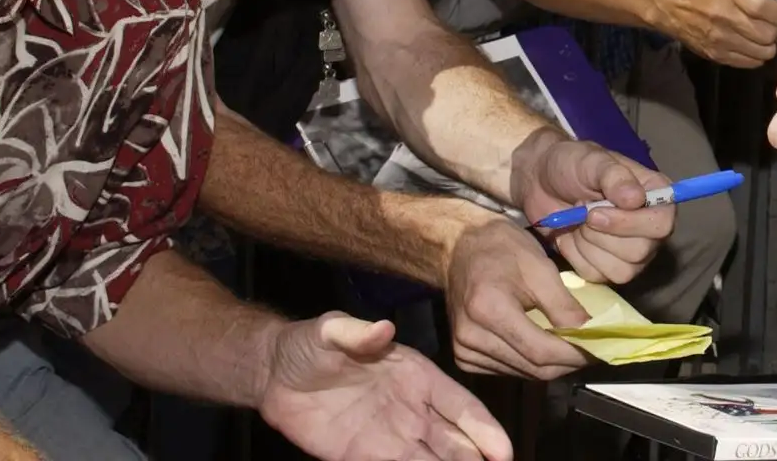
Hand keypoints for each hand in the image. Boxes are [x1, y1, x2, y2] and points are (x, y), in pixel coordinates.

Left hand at [258, 313, 513, 460]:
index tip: (503, 453)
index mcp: (415, 376)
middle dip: (475, 460)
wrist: (273, 374)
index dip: (483, 428)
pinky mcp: (362, 458)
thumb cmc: (308, 345)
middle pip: (453, 442)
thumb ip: (357, 332)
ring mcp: (389, 437)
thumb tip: (384, 329)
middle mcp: (410, 410)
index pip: (459, 405)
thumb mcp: (330, 331)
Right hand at [444, 213, 595, 379]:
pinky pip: (509, 369)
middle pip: (533, 368)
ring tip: (576, 347)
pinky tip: (547, 347)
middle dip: (569, 362)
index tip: (601, 348)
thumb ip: (563, 303)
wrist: (458, 247)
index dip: (574, 354)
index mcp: (487, 310)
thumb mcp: (538, 265)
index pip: (540, 351)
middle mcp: (470, 338)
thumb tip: (591, 331)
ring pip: (523, 373)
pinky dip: (532, 362)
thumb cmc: (500, 247)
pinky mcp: (464, 357)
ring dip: (553, 364)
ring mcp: (464, 351)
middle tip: (595, 351)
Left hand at [510, 131, 673, 284]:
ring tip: (578, 221)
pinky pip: (598, 276)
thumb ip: (614, 176)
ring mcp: (632, 252)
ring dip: (589, 246)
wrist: (541, 182)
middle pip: (641, 252)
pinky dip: (578, 256)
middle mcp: (651, 229)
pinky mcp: (608, 269)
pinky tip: (572, 236)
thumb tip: (636, 199)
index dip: (630, 224)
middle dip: (602, 235)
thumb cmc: (571, 165)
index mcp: (656, 197)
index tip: (595, 212)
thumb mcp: (591, 161)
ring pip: (621, 270)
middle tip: (582, 211)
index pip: (661, 224)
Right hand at [665, 0, 776, 67]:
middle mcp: (728, 20)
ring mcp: (722, 42)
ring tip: (763, 36)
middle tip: (773, 24)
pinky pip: (749, 63)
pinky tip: (752, 46)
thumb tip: (776, 2)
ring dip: (768, 44)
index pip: (769, 10)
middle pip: (769, 35)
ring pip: (763, 53)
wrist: (673, 5)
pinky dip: (756, 56)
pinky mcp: (717, 56)